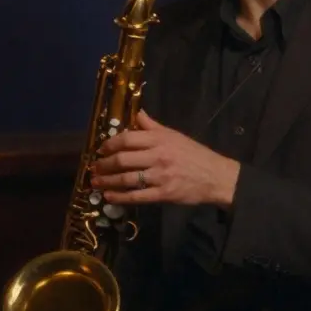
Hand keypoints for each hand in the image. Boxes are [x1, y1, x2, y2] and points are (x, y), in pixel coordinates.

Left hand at [90, 110, 239, 207]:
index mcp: (159, 140)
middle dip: (104, 165)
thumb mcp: (174, 135)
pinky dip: (120, 197)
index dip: (110, 144)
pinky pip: (137, 196)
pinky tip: (109, 197)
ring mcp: (160, 176)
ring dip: (107, 181)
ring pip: (126, 179)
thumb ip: (153, 126)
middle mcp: (157, 156)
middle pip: (123, 159)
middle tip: (94, 168)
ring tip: (95, 183)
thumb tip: (137, 113)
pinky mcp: (163, 194)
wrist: (216, 176)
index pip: (127, 139)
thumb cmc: (194, 154)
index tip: (100, 149)